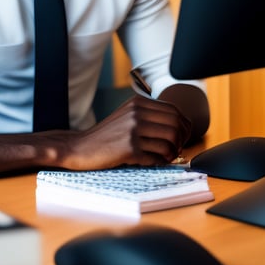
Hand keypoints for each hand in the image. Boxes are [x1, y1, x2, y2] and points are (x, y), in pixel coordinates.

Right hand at [63, 95, 190, 169]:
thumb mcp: (127, 115)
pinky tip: (155, 161)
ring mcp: (133, 130)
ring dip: (172, 152)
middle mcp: (136, 113)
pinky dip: (160, 162)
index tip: (182, 136)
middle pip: (175, 124)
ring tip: (166, 156)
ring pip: (169, 141)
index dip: (183, 125)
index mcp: (137, 102)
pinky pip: (157, 157)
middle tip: (177, 148)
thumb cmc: (107, 135)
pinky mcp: (129, 149)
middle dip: (181, 139)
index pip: (174, 110)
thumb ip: (149, 115)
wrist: (81, 147)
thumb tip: (180, 125)